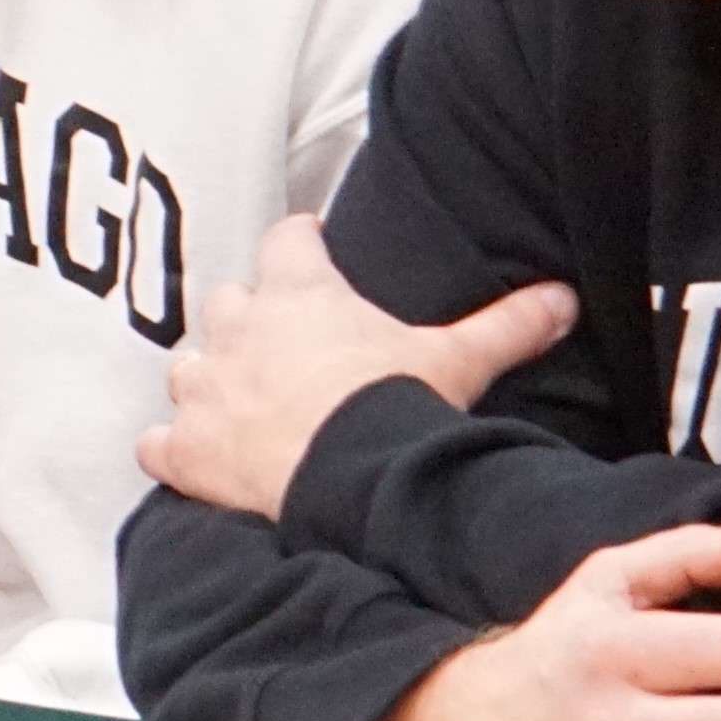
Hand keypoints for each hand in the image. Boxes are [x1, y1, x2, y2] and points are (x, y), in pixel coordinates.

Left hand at [137, 216, 577, 521]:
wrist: (349, 482)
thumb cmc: (396, 408)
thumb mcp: (456, 361)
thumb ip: (506, 325)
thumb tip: (564, 298)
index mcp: (300, 293)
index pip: (288, 238)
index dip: (301, 242)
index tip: (312, 246)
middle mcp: (239, 330)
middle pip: (228, 300)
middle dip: (247, 317)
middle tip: (278, 341)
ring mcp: (204, 390)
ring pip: (186, 366)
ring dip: (206, 378)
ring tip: (233, 399)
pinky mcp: (183, 450)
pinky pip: (156, 441)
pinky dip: (170, 448)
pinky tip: (187, 459)